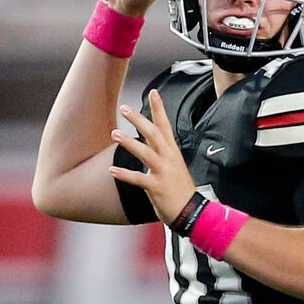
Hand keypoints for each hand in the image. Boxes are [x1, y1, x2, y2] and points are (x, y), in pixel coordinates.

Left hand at [109, 89, 195, 223]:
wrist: (191, 211)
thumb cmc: (180, 189)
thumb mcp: (174, 165)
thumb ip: (161, 153)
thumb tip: (148, 141)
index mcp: (173, 152)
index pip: (165, 125)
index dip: (159, 109)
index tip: (154, 92)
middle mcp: (169, 158)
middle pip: (154, 134)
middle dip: (139, 120)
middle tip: (124, 108)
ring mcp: (163, 172)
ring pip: (145, 153)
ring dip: (129, 142)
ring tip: (115, 133)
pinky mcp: (157, 187)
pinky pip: (138, 179)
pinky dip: (125, 174)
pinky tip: (112, 171)